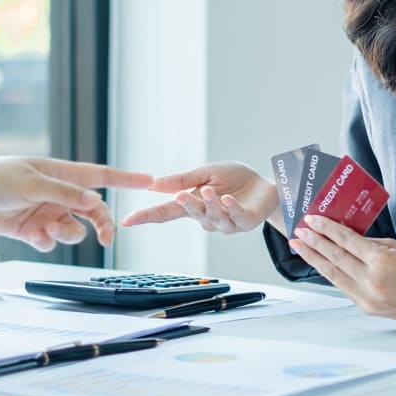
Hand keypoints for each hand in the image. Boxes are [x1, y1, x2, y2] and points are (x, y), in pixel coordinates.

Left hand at [0, 157, 152, 252]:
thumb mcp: (30, 182)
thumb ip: (64, 193)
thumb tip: (95, 201)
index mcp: (62, 173)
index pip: (102, 176)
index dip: (127, 178)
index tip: (151, 181)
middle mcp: (58, 193)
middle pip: (92, 210)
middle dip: (101, 224)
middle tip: (106, 239)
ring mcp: (46, 211)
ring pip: (73, 228)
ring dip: (68, 233)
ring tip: (49, 231)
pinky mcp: (32, 229)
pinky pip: (51, 241)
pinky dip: (48, 242)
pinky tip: (36, 237)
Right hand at [121, 162, 279, 233]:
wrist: (267, 184)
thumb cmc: (235, 179)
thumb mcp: (206, 173)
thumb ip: (182, 180)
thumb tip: (154, 184)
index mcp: (194, 204)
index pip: (167, 212)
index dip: (148, 216)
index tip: (128, 220)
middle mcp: (208, 217)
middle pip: (192, 214)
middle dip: (186, 205)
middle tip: (179, 195)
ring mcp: (227, 222)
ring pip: (214, 217)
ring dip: (210, 204)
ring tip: (208, 191)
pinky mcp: (245, 221)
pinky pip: (236, 217)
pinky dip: (231, 208)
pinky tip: (227, 198)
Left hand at [291, 214, 395, 320]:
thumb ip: (370, 244)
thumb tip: (346, 237)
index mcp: (382, 263)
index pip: (346, 241)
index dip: (326, 229)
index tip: (312, 219)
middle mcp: (373, 282)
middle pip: (335, 259)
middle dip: (314, 243)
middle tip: (298, 232)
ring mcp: (369, 299)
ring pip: (335, 276)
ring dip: (316, 260)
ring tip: (301, 247)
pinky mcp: (368, 309)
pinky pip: (345, 288)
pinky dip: (332, 274)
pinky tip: (321, 264)